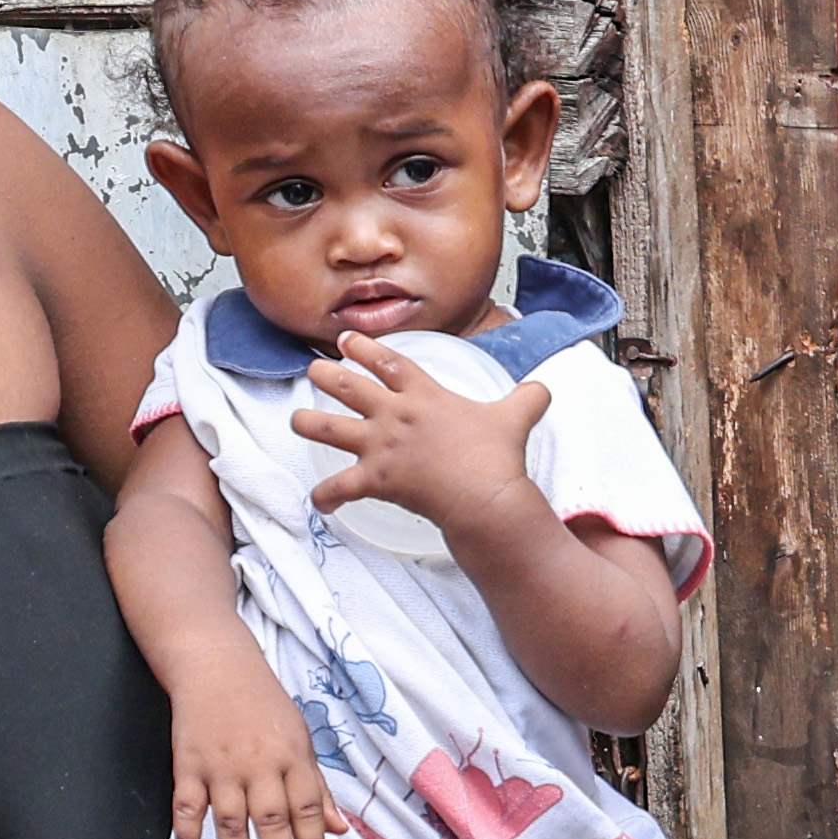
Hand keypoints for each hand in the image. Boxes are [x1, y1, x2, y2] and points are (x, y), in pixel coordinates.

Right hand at [174, 672, 340, 838]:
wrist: (216, 665)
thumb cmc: (264, 705)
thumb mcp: (301, 738)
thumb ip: (317, 787)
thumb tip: (340, 830)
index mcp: (292, 758)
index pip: (308, 810)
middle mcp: (258, 765)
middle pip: (272, 821)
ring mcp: (221, 767)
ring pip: (230, 823)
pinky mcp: (188, 766)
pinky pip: (186, 809)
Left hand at [294, 339, 554, 545]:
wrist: (485, 496)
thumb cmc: (497, 458)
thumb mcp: (515, 418)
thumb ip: (526, 399)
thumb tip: (543, 389)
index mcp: (424, 396)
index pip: (388, 362)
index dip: (364, 348)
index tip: (345, 339)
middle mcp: (396, 415)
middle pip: (349, 387)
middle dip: (326, 375)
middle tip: (312, 370)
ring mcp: (382, 447)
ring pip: (330, 429)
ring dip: (309, 423)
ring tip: (295, 419)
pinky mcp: (376, 480)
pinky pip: (339, 487)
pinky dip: (325, 495)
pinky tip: (318, 499)